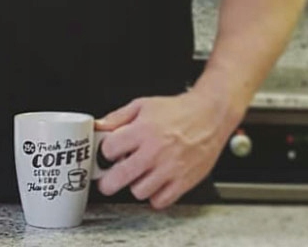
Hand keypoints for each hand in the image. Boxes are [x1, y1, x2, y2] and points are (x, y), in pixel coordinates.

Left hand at [95, 90, 235, 208]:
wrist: (208, 116)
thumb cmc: (177, 111)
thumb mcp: (142, 105)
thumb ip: (117, 117)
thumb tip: (99, 126)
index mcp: (142, 130)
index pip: (109, 149)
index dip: (105, 152)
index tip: (107, 153)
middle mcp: (154, 151)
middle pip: (119, 177)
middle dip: (107, 182)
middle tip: (107, 180)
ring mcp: (169, 169)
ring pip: (138, 192)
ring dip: (134, 185)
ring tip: (138, 175)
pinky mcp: (183, 182)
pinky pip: (160, 201)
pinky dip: (154, 196)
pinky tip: (154, 182)